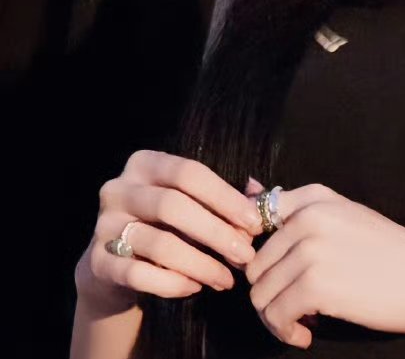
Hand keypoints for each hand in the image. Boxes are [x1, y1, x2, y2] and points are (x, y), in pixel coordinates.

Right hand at [76, 150, 262, 314]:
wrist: (113, 264)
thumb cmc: (164, 225)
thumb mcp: (189, 204)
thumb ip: (222, 199)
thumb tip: (261, 198)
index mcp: (146, 163)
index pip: (190, 173)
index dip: (225, 197)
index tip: (254, 223)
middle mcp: (119, 188)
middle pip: (174, 206)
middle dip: (217, 233)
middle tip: (245, 256)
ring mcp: (103, 225)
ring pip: (160, 243)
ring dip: (201, 264)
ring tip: (227, 279)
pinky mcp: (96, 262)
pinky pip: (139, 274)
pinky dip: (172, 282)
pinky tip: (195, 287)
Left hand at [243, 178, 404, 348]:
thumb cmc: (388, 251)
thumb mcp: (343, 216)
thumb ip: (296, 206)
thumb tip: (248, 185)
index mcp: (315, 197)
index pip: (255, 219)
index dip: (255, 253)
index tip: (275, 273)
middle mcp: (309, 217)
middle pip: (255, 265)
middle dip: (269, 293)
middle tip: (295, 308)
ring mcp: (312, 250)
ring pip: (260, 294)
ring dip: (276, 317)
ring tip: (301, 323)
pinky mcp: (316, 286)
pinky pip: (276, 316)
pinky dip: (286, 332)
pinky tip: (307, 334)